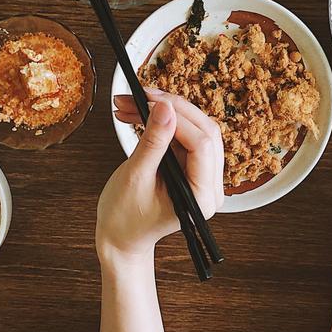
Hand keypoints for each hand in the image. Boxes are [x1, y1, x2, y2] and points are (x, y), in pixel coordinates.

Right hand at [100, 90, 224, 260]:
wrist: (121, 237)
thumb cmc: (125, 217)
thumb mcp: (136, 177)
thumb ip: (153, 142)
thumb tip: (164, 107)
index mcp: (202, 196)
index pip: (201, 144)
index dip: (178, 118)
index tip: (150, 100)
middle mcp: (210, 186)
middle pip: (204, 131)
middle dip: (171, 108)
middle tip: (140, 94)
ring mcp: (203, 177)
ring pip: (194, 129)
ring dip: (163, 113)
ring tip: (129, 104)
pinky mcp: (192, 168)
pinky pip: (183, 137)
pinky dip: (161, 124)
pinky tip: (137, 115)